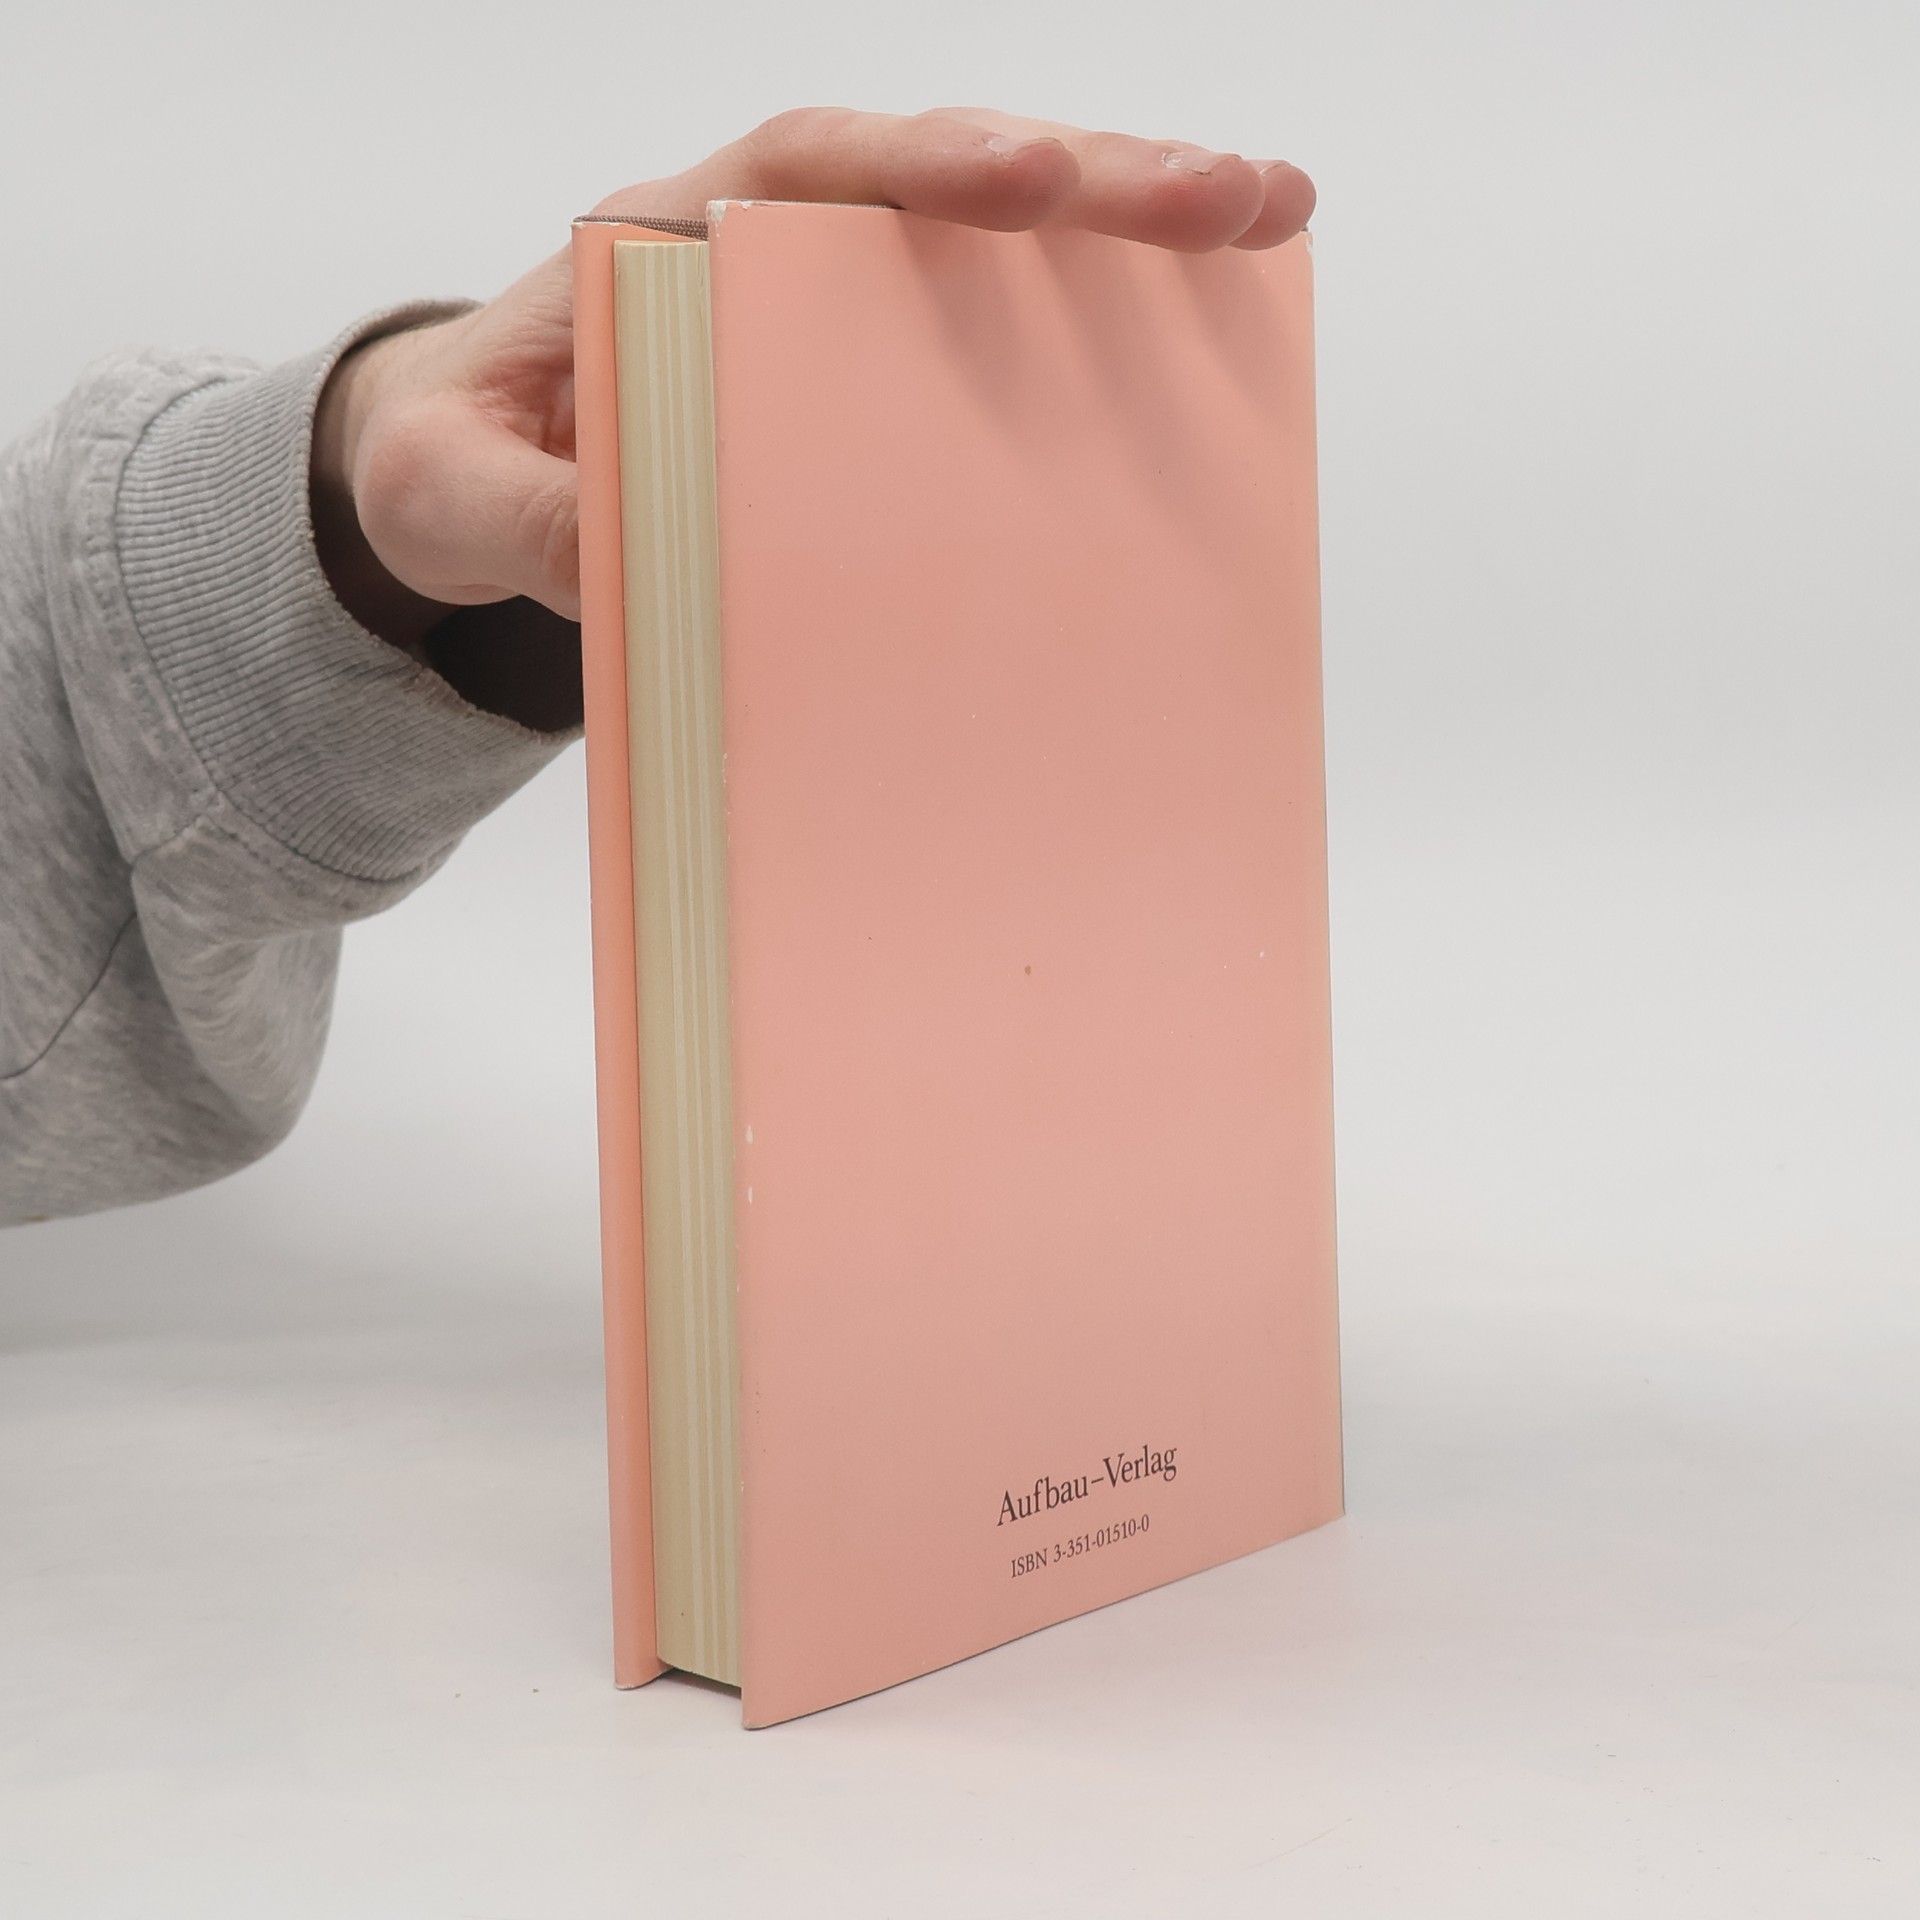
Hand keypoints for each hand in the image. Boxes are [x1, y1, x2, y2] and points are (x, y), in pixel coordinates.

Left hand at [312, 108, 1315, 648]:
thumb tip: (619, 564)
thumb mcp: (443, 494)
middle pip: (948, 182)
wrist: (480, 483)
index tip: (1025, 183)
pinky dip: (1106, 330)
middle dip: (1093, 181)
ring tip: (1271, 225)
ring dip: (1138, 232)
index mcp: (675, 237)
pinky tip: (1210, 341)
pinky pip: (1006, 336)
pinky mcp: (883, 380)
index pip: (811, 172)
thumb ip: (510, 516)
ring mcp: (845, 307)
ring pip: (1004, 243)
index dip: (926, 168)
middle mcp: (779, 247)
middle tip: (1230, 198)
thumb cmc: (460, 464)